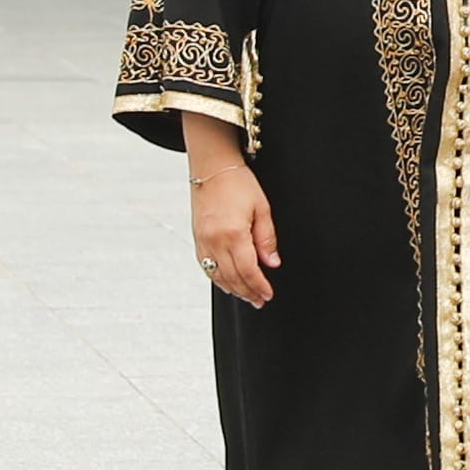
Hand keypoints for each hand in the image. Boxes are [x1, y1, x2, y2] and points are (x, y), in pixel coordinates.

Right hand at [184, 119, 278, 307]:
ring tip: (247, 296)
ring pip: (217, 275)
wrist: (212, 168)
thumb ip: (267, 239)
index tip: (268, 294)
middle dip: (247, 292)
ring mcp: (203, 240)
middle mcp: (214, 240)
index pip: (247, 270)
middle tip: (260, 301)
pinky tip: (227, 283)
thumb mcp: (262, 208)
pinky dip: (217, 278)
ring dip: (233, 289)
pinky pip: (206, 266)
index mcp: (233, 233)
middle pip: (232, 277)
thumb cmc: (238, 183)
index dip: (258, 286)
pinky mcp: (197, 238)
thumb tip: (272, 263)